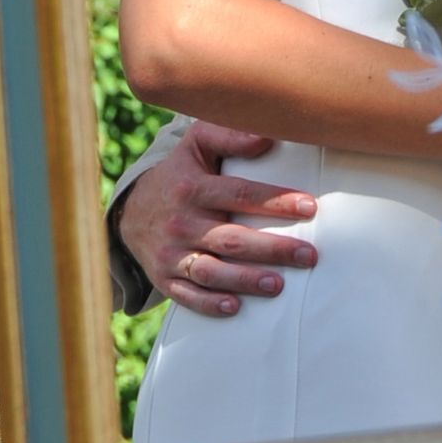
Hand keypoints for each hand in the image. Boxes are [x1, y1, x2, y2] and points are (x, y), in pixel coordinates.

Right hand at [116, 123, 317, 317]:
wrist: (132, 211)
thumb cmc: (180, 173)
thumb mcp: (197, 143)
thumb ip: (230, 135)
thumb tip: (267, 136)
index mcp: (194, 188)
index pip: (239, 194)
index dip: (275, 201)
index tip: (309, 207)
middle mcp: (182, 223)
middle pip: (231, 239)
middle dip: (273, 248)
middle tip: (308, 255)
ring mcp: (172, 254)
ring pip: (211, 271)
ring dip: (246, 280)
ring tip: (279, 284)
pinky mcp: (164, 279)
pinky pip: (187, 296)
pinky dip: (209, 304)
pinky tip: (235, 307)